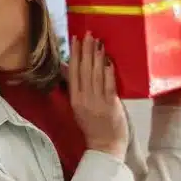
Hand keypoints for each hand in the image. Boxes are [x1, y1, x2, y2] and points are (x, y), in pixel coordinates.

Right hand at [68, 35, 130, 158]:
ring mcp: (97, 102)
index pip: (73, 72)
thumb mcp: (79, 109)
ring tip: (98, 42)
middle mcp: (84, 99)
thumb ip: (77, 89)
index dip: (74, 55)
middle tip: (89, 33)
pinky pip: (108, 85)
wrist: (104, 147)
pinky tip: (108, 61)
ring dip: (97, 56)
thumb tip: (69, 70)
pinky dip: (108, 72)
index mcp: (75, 99)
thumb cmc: (94, 128)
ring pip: (96, 74)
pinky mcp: (111, 105)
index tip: (75, 39)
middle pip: (84, 70)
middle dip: (86, 50)